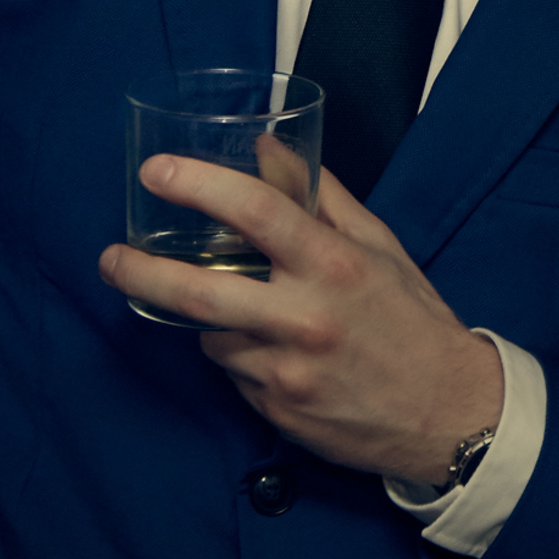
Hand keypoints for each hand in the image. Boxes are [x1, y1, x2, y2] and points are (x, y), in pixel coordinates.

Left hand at [98, 159, 501, 488]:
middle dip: (143, 270)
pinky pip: (233, 371)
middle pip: (201, 290)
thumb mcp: (378, 245)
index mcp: (335, 264)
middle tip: (111, 255)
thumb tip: (267, 146)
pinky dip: (235, 352)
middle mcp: (307, 317)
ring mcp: (287, 369)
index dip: (199, 184)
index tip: (158, 171)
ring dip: (204, 315)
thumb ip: (320, 195)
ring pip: (211, 334)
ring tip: (223, 304)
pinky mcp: (276, 410)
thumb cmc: (413, 318)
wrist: (447, 411)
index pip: (256, 211)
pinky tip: (265, 348)